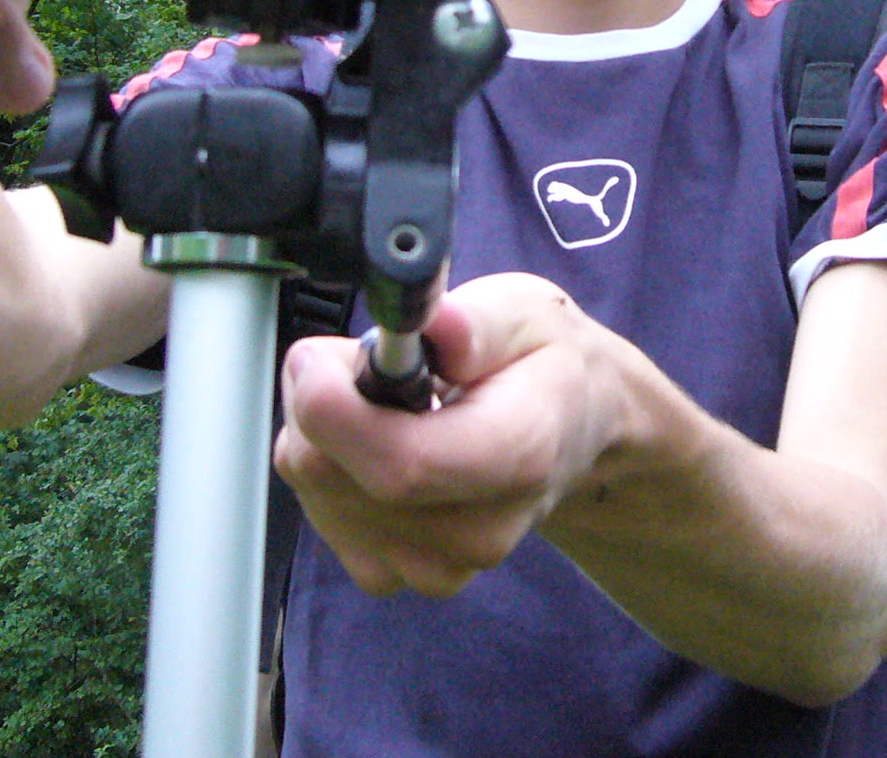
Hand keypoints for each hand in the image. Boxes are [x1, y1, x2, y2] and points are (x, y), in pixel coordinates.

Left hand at [274, 272, 625, 597]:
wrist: (572, 429)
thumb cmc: (541, 364)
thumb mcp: (525, 312)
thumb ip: (477, 321)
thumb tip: (434, 326)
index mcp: (519, 454)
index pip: (402, 463)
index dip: (334, 408)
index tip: (319, 353)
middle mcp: (478, 528)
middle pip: (335, 477)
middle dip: (317, 400)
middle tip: (354, 358)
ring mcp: (436, 563)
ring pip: (315, 490)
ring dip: (320, 432)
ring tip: (381, 400)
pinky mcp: (397, 574)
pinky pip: (319, 514)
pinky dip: (327, 468)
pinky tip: (371, 442)